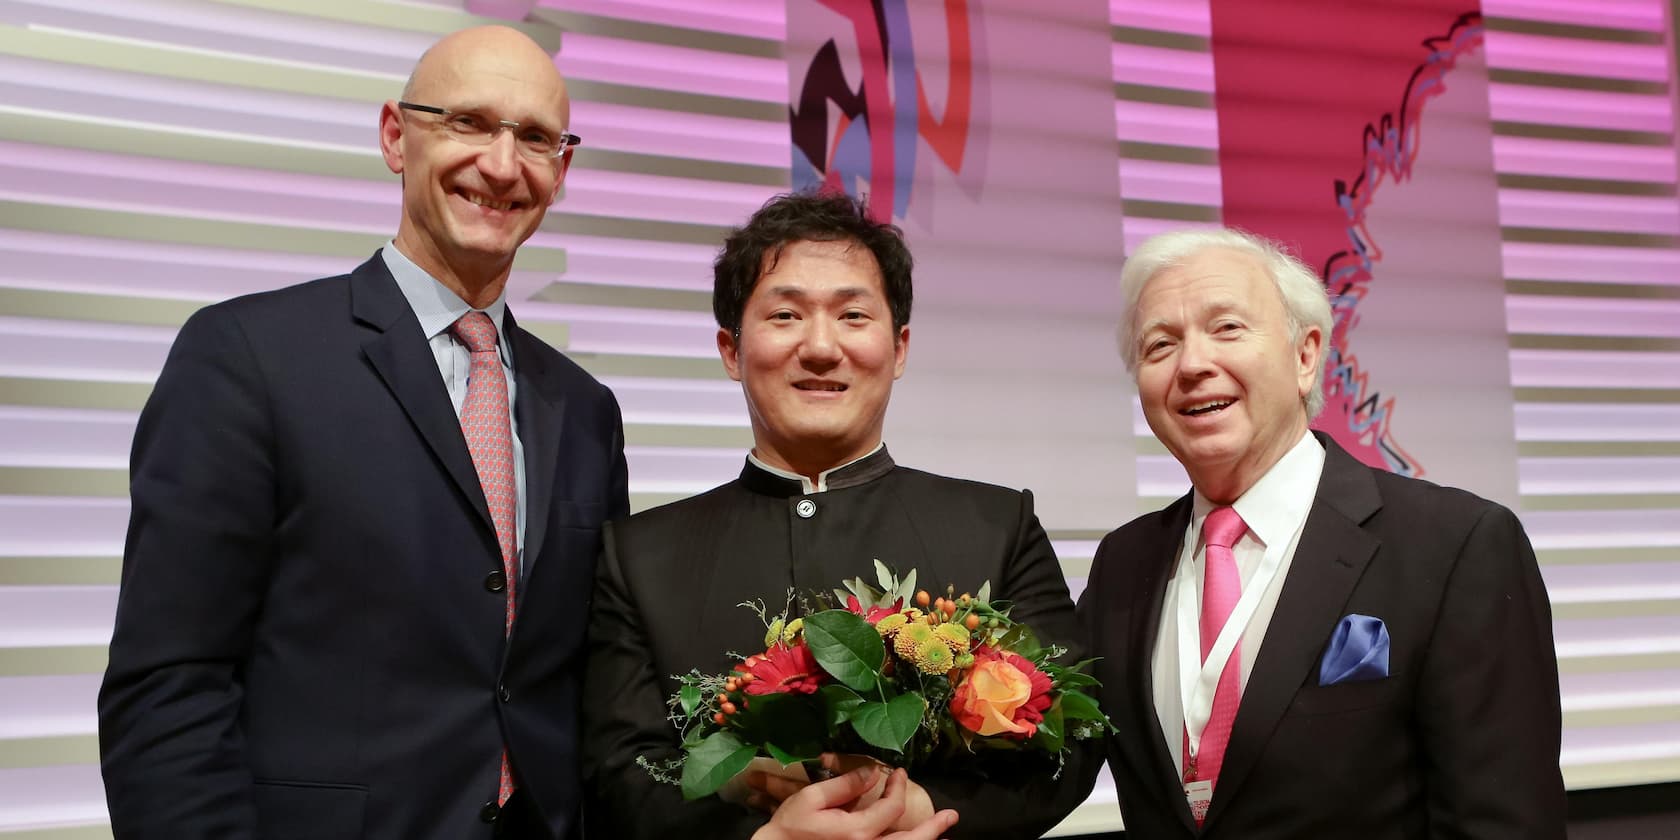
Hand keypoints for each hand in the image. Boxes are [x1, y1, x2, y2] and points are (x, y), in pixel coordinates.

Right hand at [747, 754, 934, 829]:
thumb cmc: (789, 826)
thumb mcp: (812, 797)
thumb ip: (845, 784)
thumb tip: (873, 772)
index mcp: (857, 830)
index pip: (891, 806)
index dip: (898, 786)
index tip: (898, 772)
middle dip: (933, 828)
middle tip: (951, 816)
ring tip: (943, 834)